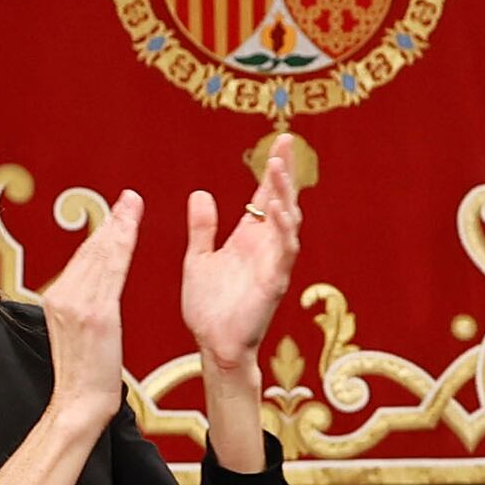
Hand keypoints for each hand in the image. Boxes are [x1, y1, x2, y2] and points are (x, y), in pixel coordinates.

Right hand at [33, 188, 146, 441]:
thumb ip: (83, 307)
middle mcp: (62, 296)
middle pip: (91, 251)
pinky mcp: (95, 314)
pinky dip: (121, 246)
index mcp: (56, 299)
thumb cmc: (86, 376)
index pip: (82, 258)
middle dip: (112, 221)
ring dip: (119, 226)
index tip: (116, 214)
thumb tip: (95, 290)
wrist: (80, 402)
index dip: (101, 233)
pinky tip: (130, 230)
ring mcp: (77, 304)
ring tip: (133, 204)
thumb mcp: (77, 333)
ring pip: (101, 256)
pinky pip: (111, 272)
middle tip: (129, 198)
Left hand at [180, 151, 302, 383]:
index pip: (265, 195)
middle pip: (282, 200)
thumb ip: (202, 228)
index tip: (281, 140)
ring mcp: (274, 263)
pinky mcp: (275, 282)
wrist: (213, 345)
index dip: (274, 169)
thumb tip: (200, 194)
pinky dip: (282, 227)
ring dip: (284, 194)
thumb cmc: (208, 307)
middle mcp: (266, 246)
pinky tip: (276, 207)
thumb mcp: (198, 258)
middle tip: (286, 143)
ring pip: (287, 221)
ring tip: (278, 167)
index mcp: (249, 238)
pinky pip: (284, 250)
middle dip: (286, 172)